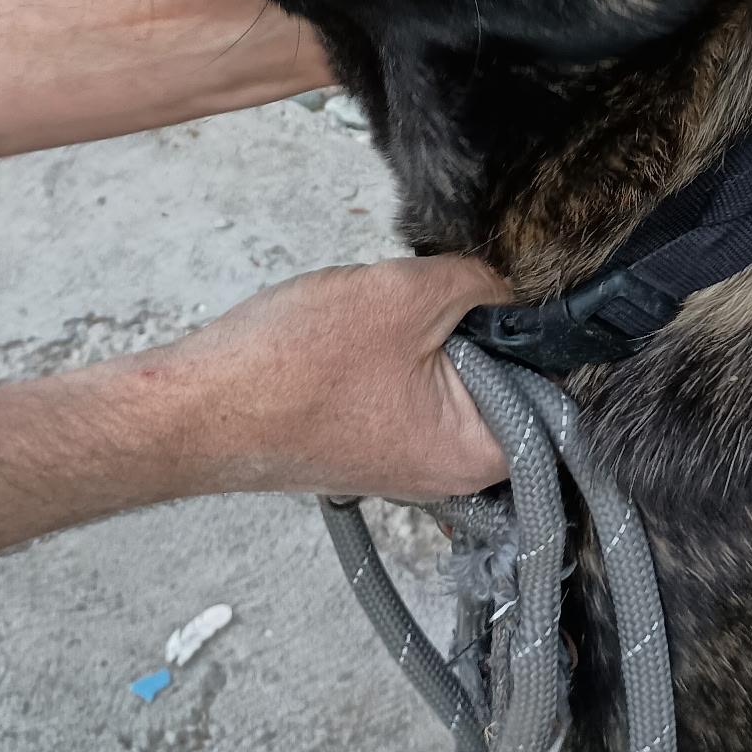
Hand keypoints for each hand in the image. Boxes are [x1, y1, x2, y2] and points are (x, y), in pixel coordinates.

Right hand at [159, 256, 512, 502]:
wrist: (197, 405)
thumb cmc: (293, 368)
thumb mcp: (406, 297)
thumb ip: (478, 284)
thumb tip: (510, 282)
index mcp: (476, 452)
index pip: (553, 391)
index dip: (547, 333)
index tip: (538, 291)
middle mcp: (449, 468)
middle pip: (505, 377)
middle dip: (481, 324)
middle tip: (446, 290)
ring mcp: (406, 453)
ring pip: (453, 371)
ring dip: (433, 331)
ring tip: (392, 313)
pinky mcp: (369, 433)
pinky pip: (411, 379)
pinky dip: (398, 345)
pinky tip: (362, 327)